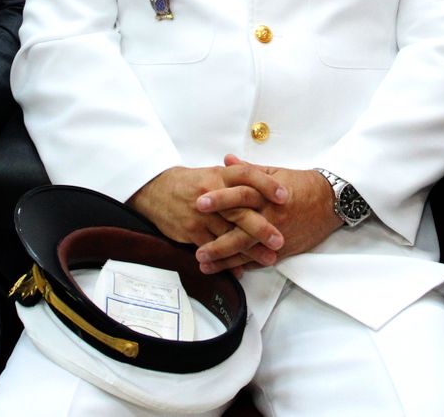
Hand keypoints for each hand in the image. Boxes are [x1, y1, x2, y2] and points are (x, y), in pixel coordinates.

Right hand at [130, 163, 287, 262]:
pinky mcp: (191, 231)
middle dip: (262, 227)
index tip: (285, 196)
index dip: (267, 185)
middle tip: (280, 240)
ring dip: (249, 250)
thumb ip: (241, 177)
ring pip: (228, 235)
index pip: (248, 175)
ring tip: (268, 259)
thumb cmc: (194, 183)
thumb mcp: (216, 173)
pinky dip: (227, 261)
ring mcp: (201, 215)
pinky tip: (241, 269)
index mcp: (221, 176)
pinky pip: (212, 249)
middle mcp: (212, 194)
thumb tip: (271, 181)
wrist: (157, 190)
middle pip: (240, 211)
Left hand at [193, 156, 340, 272]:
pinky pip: (259, 260)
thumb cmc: (301, 185)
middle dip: (217, 238)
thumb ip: (248, 170)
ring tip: (202, 262)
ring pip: (247, 249)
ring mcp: (277, 235)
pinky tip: (225, 269)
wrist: (330, 202)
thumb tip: (226, 160)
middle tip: (195, 244)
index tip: (198, 202)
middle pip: (240, 228)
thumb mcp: (275, 172)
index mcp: (267, 194)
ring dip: (223, 258)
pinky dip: (242, 265)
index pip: (241, 195)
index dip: (220, 198)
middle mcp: (271, 215)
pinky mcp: (283, 249)